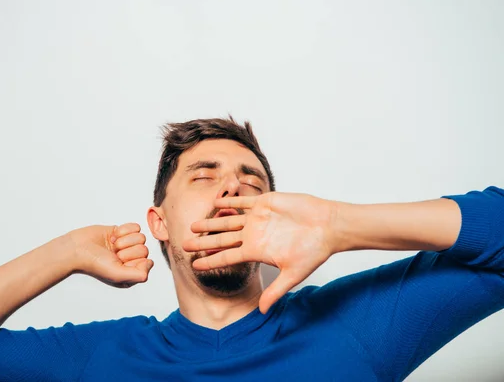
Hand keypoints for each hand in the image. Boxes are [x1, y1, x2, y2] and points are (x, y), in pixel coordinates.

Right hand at [64, 223, 153, 287]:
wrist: (78, 247)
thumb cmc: (94, 263)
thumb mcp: (117, 274)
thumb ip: (138, 275)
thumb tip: (150, 263)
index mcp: (131, 271)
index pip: (147, 262)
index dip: (133, 260)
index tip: (118, 261)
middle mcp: (131, 259)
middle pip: (144, 248)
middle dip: (127, 249)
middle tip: (112, 253)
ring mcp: (128, 245)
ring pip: (141, 236)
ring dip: (124, 240)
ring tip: (111, 245)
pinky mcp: (123, 232)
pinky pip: (135, 227)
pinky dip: (124, 230)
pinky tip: (113, 236)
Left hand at [183, 192, 341, 313]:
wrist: (327, 226)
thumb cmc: (313, 250)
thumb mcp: (293, 274)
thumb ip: (276, 291)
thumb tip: (261, 311)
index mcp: (257, 251)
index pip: (228, 257)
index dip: (211, 261)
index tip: (194, 265)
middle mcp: (254, 235)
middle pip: (222, 239)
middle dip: (203, 242)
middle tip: (184, 245)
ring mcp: (257, 219)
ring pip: (227, 220)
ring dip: (210, 222)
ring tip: (193, 225)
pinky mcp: (264, 203)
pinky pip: (242, 202)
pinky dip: (228, 201)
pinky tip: (215, 203)